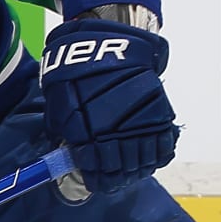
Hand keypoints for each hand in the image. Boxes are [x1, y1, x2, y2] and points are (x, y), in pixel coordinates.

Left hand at [38, 17, 177, 193]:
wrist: (113, 43)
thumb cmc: (79, 69)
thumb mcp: (58, 97)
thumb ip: (62, 126)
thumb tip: (66, 151)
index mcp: (84, 129)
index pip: (93, 168)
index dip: (95, 178)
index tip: (94, 178)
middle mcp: (113, 130)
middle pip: (119, 170)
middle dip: (115, 176)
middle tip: (112, 177)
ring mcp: (138, 123)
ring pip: (141, 162)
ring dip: (134, 170)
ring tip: (129, 170)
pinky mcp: (159, 115)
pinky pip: (162, 147)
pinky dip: (155, 157)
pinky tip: (147, 158)